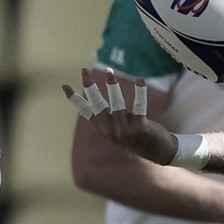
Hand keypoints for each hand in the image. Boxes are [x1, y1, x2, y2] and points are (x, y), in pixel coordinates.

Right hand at [63, 68, 178, 165]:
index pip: (86, 112)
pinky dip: (140, 91)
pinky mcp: (140, 127)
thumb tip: (99, 104)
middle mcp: (111, 131)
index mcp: (104, 130)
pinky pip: (139, 105)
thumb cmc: (138, 139)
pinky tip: (140, 80)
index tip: (65, 85)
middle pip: (97, 105)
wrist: (158, 152)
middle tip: (84, 71)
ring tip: (109, 71)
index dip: (75, 99)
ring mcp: (125, 130)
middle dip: (89, 87)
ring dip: (112, 86)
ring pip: (116, 104)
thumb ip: (109, 120)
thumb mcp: (119, 132)